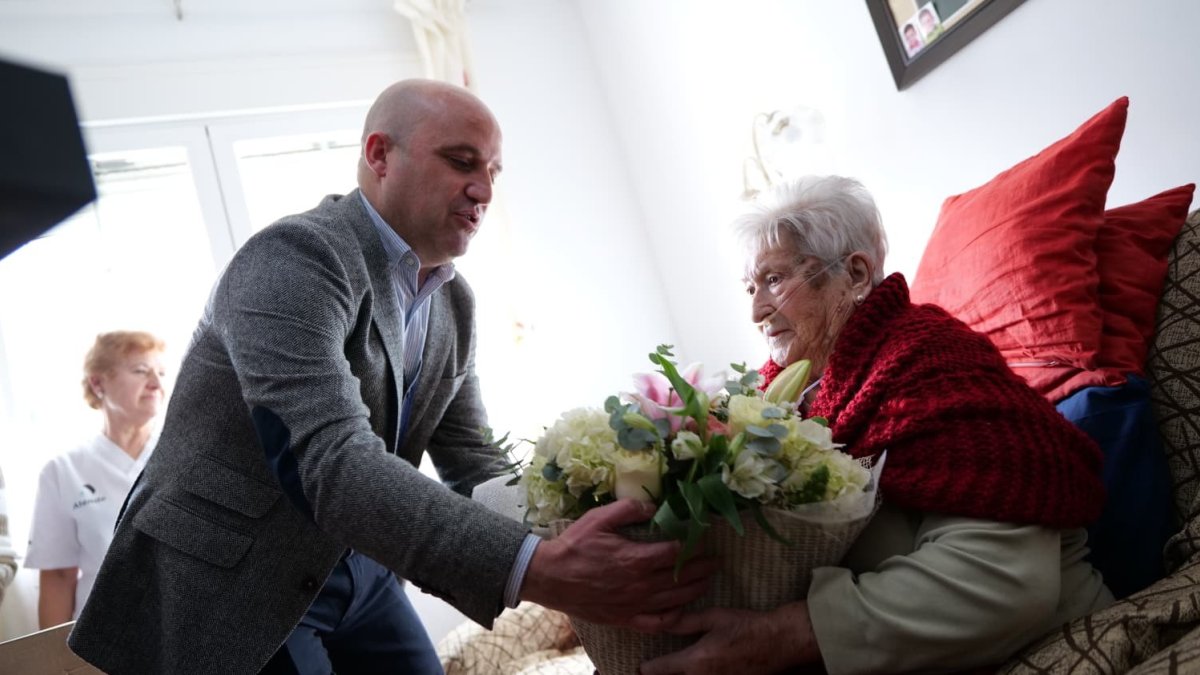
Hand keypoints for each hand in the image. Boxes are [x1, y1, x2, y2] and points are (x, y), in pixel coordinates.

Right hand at [519, 499, 716, 630]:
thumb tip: (653, 506)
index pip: (676, 552)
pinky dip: (674, 618)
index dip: (693, 544)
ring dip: (695, 590)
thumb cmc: (573, 546)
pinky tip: (681, 610)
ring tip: (707, 581)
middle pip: (681, 578)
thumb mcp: (599, 518)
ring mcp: (634, 605)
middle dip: (702, 568)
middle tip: (716, 561)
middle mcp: (640, 585)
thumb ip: (629, 509)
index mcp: (636, 559)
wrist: (549, 577)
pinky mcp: (625, 618)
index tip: (703, 538)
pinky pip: (656, 623)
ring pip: (674, 601)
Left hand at [638, 602, 820, 674]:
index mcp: (695, 660)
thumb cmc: (746, 626)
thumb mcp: (714, 618)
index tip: (641, 666)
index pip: (660, 669)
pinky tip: (696, 671)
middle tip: (648, 671)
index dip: (648, 667)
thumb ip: (685, 622)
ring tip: (673, 670)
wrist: (777, 643)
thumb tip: (663, 621)